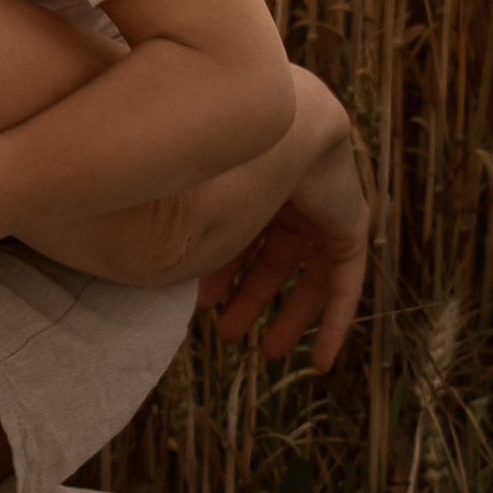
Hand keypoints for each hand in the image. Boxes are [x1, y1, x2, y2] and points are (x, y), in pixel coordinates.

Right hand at [199, 118, 373, 370]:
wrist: (273, 130)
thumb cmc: (220, 162)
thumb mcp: (197, 209)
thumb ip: (181, 234)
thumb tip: (141, 268)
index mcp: (252, 177)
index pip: (238, 236)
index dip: (219, 276)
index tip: (202, 309)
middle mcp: (289, 190)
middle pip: (273, 258)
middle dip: (251, 298)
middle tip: (228, 334)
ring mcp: (324, 206)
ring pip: (307, 274)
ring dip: (288, 315)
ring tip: (268, 353)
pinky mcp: (351, 225)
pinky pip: (345, 283)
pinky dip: (336, 322)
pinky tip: (322, 362)